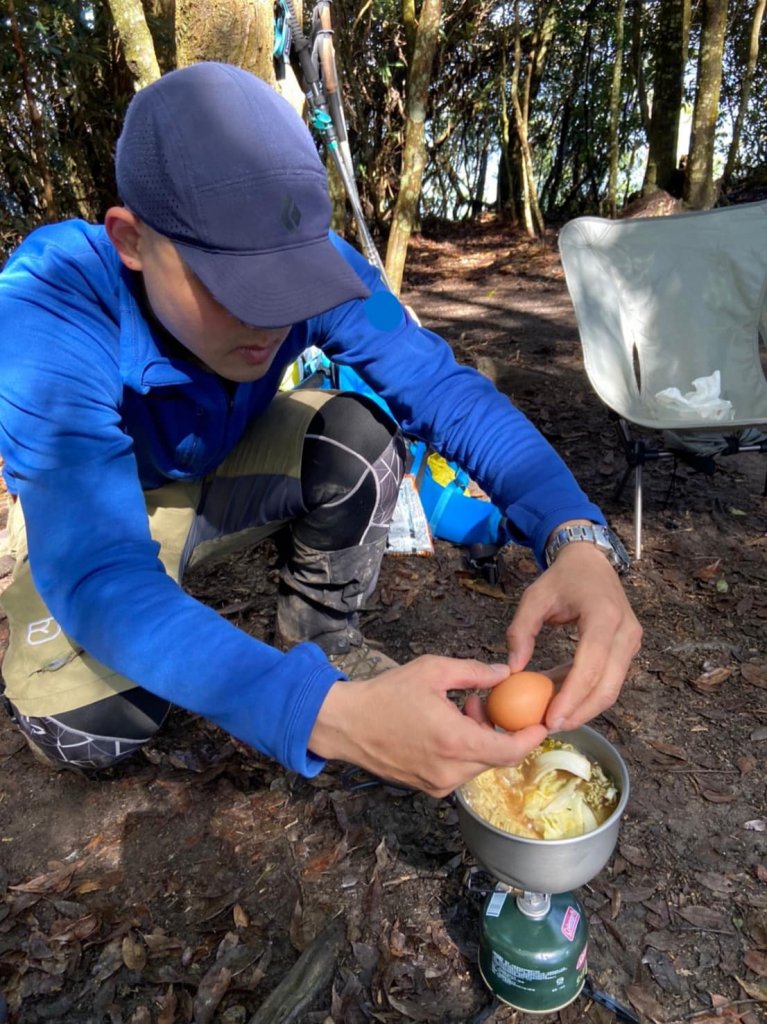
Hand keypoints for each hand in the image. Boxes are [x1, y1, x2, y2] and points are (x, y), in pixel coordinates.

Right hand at [308, 657, 547, 797]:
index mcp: (456, 741)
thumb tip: (505, 673)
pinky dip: (464, 751)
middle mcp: (450, 770)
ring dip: (481, 740)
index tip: (541, 722)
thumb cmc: (386, 694)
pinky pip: (460, 771)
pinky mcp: (427, 788)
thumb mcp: (433, 670)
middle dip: (502, 731)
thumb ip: (474, 672)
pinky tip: (446, 728)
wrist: (346, 724)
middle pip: (497, 758)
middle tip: (485, 704)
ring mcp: (438, 783)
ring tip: (461, 710)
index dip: (531, 738)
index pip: (511, 751)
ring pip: (479, 765)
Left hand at [506, 542, 641, 730]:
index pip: (590, 667)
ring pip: (613, 688)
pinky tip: (564, 699)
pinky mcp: (629, 647)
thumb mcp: (534, 597)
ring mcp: (632, 640)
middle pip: (607, 686)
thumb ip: (520, 631)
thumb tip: (513, 669)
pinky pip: (611, 679)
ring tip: (555, 718)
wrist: (591, 561)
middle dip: (580, 712)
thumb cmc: (561, 578)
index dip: (571, 697)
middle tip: (551, 727)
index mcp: (603, 616)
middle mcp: (626, 631)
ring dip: (585, 707)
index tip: (549, 719)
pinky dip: (588, 693)